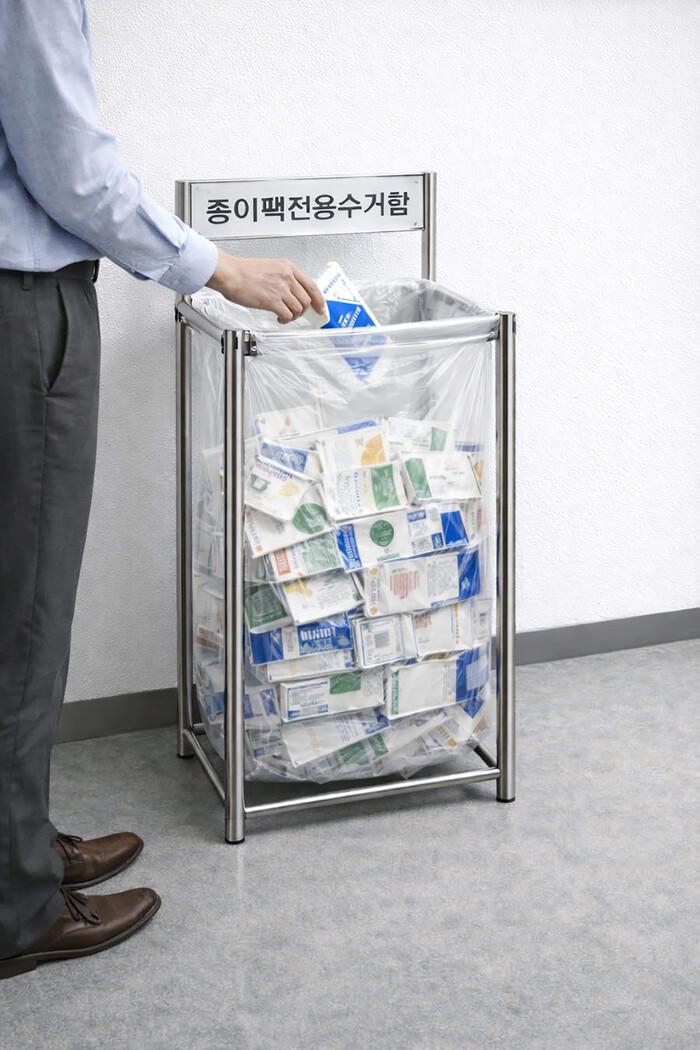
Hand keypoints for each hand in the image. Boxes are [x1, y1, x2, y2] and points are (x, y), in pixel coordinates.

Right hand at [206, 251, 324, 323]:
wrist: (230, 273)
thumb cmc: (244, 271)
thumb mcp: (270, 268)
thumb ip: (283, 278)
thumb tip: (291, 292)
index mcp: (287, 267)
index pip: (312, 285)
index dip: (319, 300)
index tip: (321, 308)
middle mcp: (287, 277)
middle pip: (307, 300)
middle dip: (303, 310)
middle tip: (296, 314)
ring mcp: (281, 289)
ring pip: (298, 309)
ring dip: (293, 316)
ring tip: (284, 315)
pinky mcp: (273, 301)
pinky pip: (288, 315)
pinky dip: (285, 319)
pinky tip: (279, 318)